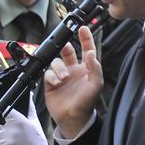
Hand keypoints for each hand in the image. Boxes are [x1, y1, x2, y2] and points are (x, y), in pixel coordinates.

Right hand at [42, 25, 102, 140]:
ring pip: (56, 62)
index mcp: (86, 68)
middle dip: (66, 48)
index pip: (86, 49)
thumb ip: (95, 67)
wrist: (72, 117)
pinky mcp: (50, 83)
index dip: (85, 38)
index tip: (83, 28)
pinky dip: (52, 77)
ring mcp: (61, 76)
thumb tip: (90, 53)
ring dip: (60, 68)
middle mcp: (73, 70)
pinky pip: (48, 73)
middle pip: (67, 52)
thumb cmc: (86, 102)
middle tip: (66, 48)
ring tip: (64, 79)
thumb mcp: (96, 84)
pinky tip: (57, 83)